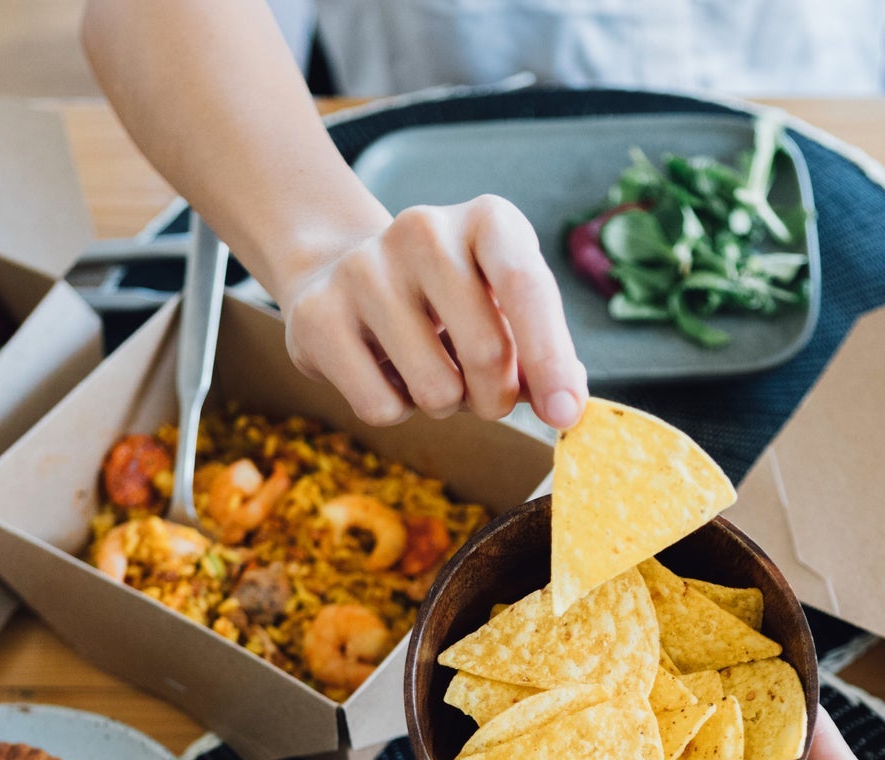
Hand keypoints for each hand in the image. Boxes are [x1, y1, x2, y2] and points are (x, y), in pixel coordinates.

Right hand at [270, 197, 588, 431]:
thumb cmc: (450, 301)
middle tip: (484, 392)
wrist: (343, 272)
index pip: (526, 284)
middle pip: (486, 352)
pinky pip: (381, 407)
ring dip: (444, 404)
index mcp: (488, 220)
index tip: (565, 414)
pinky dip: (396, 409)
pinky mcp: (317, 315)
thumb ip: (544, 354)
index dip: (550, 358)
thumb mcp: (506, 308)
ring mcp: (363, 269)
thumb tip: (567, 404)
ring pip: (435, 390)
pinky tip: (385, 370)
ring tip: (429, 368)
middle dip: (496, 398)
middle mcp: (424, 230)